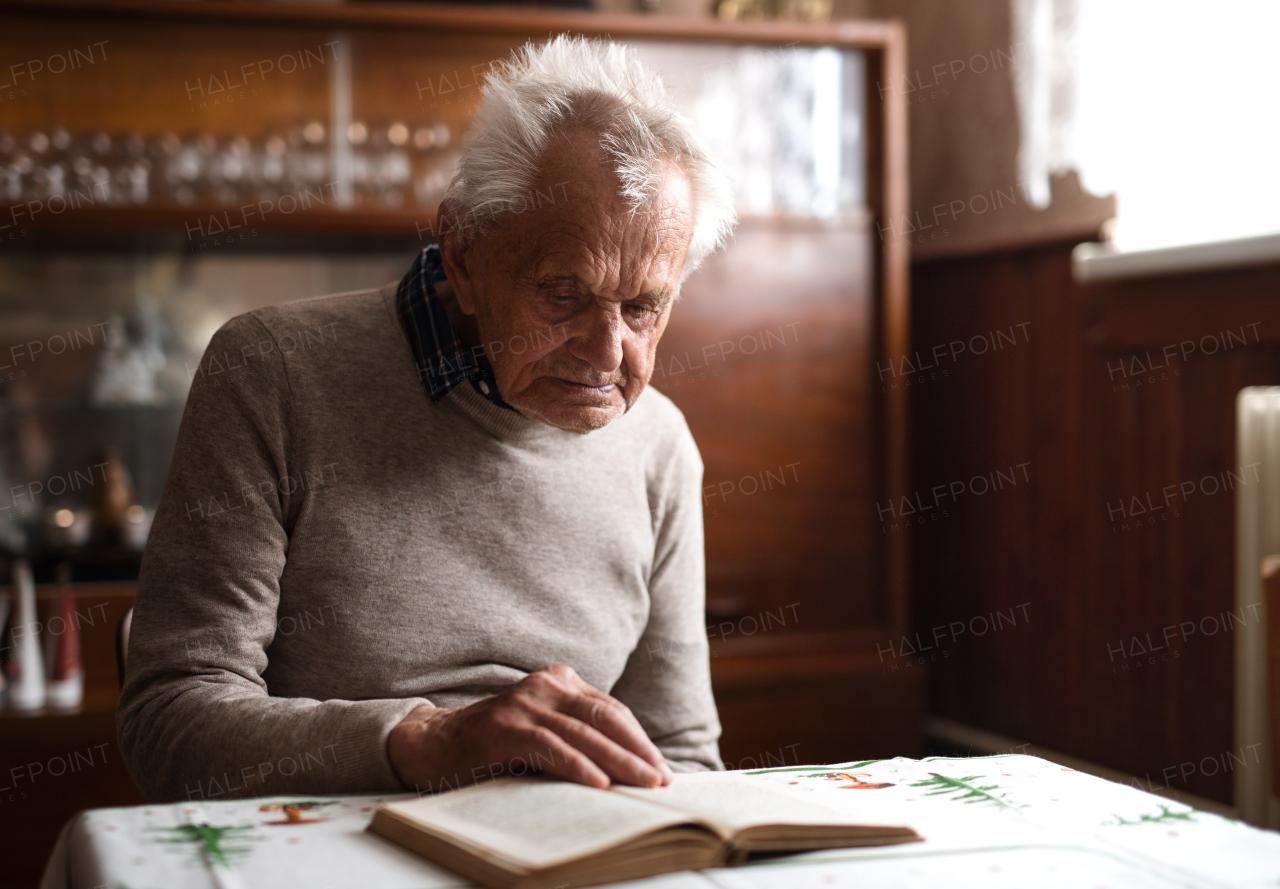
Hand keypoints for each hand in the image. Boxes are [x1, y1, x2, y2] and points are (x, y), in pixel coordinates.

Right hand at [388, 664, 673, 792]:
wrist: (432, 744)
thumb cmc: (494, 746)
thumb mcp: (541, 732)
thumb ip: (576, 737)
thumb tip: (627, 771)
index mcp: (559, 680)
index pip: (611, 711)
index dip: (639, 740)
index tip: (661, 768)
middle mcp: (545, 685)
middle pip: (604, 718)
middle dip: (638, 751)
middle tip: (662, 780)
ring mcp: (524, 704)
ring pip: (584, 733)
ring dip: (619, 762)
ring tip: (643, 785)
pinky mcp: (505, 728)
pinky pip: (551, 748)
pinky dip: (578, 766)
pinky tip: (599, 784)